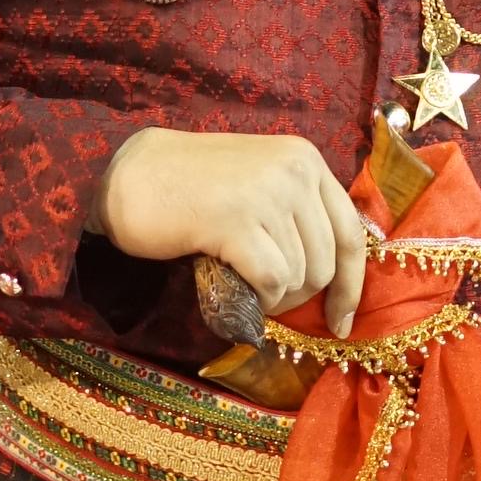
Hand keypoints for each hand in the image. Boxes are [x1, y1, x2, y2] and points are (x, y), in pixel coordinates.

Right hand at [98, 128, 371, 339]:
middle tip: (266, 296)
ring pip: (300, 275)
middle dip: (303, 295)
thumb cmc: (190, 186)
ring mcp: (267, 193)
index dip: (352, 285)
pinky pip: (272, 281)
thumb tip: (332, 278)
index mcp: (306, 158)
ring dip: (275, 297)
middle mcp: (295, 170)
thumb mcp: (259, 183)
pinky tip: (238, 287)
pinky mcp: (237, 221)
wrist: (128, 174)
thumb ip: (297, 214)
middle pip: (327, 261)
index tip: (341, 322)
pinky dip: (260, 298)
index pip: (350, 231)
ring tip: (243, 283)